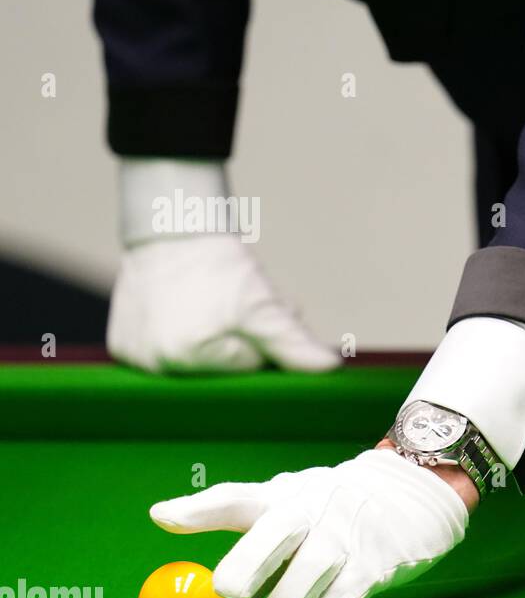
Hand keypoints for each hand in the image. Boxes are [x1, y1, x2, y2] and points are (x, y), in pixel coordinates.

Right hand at [108, 234, 341, 372]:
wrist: (172, 227)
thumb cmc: (220, 265)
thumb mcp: (263, 304)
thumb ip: (293, 342)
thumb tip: (329, 369)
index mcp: (185, 359)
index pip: (247, 369)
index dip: (261, 340)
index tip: (252, 312)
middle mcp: (153, 366)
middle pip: (222, 369)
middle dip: (242, 342)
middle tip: (235, 307)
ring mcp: (133, 358)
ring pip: (198, 362)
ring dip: (216, 339)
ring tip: (210, 306)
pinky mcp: (121, 347)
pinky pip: (167, 354)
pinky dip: (182, 337)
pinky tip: (183, 312)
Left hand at [148, 449, 470, 597]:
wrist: (413, 493)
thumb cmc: (333, 507)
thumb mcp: (290, 502)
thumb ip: (240, 529)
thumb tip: (183, 556)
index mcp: (284, 494)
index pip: (237, 498)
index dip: (200, 508)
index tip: (164, 518)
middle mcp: (314, 508)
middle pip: (277, 532)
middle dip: (249, 561)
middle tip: (226, 595)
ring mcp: (346, 535)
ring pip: (310, 574)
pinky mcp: (376, 564)